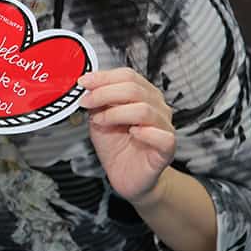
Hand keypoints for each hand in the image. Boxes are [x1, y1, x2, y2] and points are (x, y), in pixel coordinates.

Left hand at [78, 68, 175, 204]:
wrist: (126, 175)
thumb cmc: (116, 145)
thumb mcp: (100, 118)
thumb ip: (97, 102)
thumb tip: (87, 85)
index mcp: (143, 95)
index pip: (127, 75)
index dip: (103, 77)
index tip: (84, 82)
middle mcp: (157, 107)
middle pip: (134, 89)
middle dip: (104, 93)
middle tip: (87, 102)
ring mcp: (164, 127)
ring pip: (144, 109)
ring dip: (116, 113)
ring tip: (101, 121)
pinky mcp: (167, 148)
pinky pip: (162, 136)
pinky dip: (145, 132)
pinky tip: (132, 134)